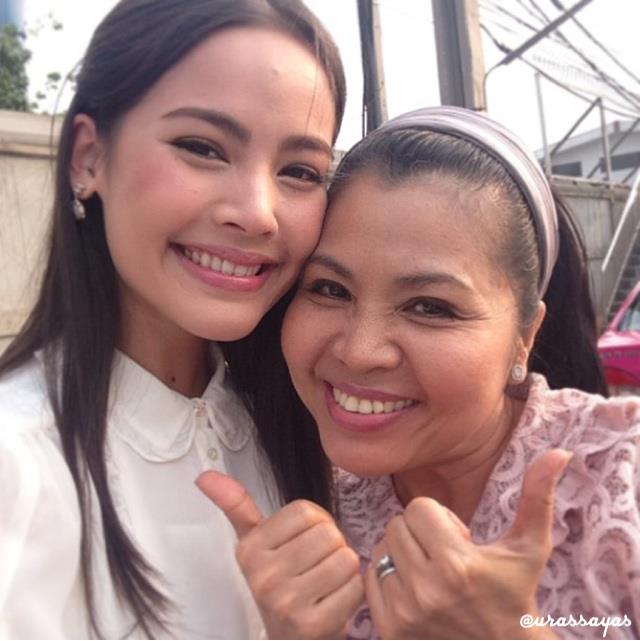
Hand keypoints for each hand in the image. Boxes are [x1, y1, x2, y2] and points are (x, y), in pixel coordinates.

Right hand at [196, 471, 363, 638]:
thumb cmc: (279, 582)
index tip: (303, 542)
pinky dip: (352, 592)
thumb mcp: (255, 543)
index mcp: (249, 550)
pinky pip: (355, 586)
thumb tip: (205, 476)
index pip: (305, 511)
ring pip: (345, 558)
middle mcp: (262, 577)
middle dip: (332, 546)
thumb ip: (236, 505)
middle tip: (317, 565)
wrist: (289, 639)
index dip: (315, 523)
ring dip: (344, 569)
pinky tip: (334, 601)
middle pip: (327, 533)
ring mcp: (287, 603)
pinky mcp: (313, 624)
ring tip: (326, 582)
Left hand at [365, 449, 570, 638]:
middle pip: (397, 525)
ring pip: (382, 548)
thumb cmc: (516, 594)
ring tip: (430, 572)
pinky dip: (388, 576)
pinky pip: (370, 577)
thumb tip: (559, 451)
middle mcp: (426, 590)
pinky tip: (414, 589)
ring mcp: (404, 612)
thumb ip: (538, 496)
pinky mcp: (389, 628)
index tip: (460, 539)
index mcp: (458, 565)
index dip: (440, 518)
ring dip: (404, 553)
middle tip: (444, 555)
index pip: (419, 507)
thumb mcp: (530, 547)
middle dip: (420, 532)